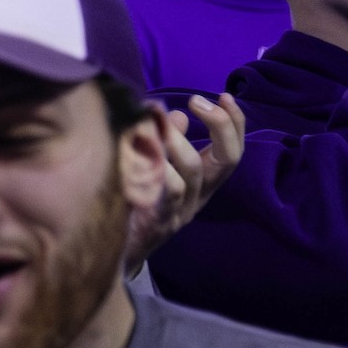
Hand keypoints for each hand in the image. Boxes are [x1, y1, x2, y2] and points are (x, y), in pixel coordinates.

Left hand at [128, 93, 242, 264]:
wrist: (112, 251)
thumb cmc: (134, 201)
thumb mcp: (156, 169)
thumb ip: (169, 143)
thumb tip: (175, 114)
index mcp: (202, 183)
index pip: (232, 152)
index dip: (235, 124)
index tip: (225, 96)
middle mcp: (199, 197)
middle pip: (225, 161)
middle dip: (218, 126)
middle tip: (194, 101)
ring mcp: (181, 211)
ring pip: (192, 173)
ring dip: (177, 140)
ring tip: (156, 117)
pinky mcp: (158, 222)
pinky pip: (166, 192)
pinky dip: (159, 168)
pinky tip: (143, 148)